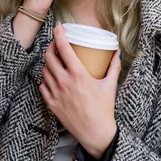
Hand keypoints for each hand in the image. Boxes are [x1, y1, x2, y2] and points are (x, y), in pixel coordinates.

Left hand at [40, 23, 120, 158]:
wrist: (95, 132)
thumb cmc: (104, 109)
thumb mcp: (110, 85)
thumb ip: (114, 66)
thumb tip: (117, 53)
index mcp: (78, 75)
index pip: (64, 48)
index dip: (59, 34)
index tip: (58, 27)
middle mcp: (64, 82)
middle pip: (49, 57)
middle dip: (51, 47)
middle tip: (56, 44)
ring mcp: (56, 93)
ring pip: (44, 70)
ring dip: (48, 62)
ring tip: (54, 60)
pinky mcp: (51, 103)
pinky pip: (42, 85)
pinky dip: (46, 79)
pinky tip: (52, 77)